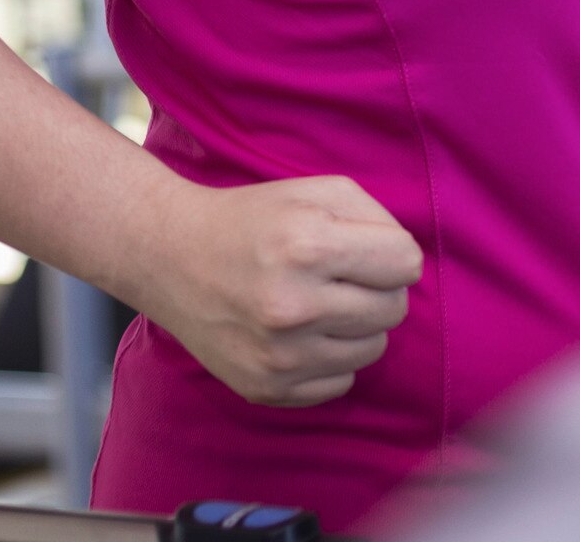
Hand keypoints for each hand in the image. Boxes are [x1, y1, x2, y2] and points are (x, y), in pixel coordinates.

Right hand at [131, 175, 421, 405]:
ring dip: (357, 324)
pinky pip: (341, 382)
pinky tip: (301, 333)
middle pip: (394, 309)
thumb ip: (376, 217)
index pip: (405, 263)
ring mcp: (278, 355)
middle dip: (378, 287)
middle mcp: (293, 306)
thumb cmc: (253, 219)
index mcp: (308, 246)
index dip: (393, 252)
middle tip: (341, 275)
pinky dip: (331, 358)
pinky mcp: (266, 388)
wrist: (170, 258)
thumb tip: (409, 263)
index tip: (367, 249)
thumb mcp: (316, 192)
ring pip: (373, 349)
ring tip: (320, 302)